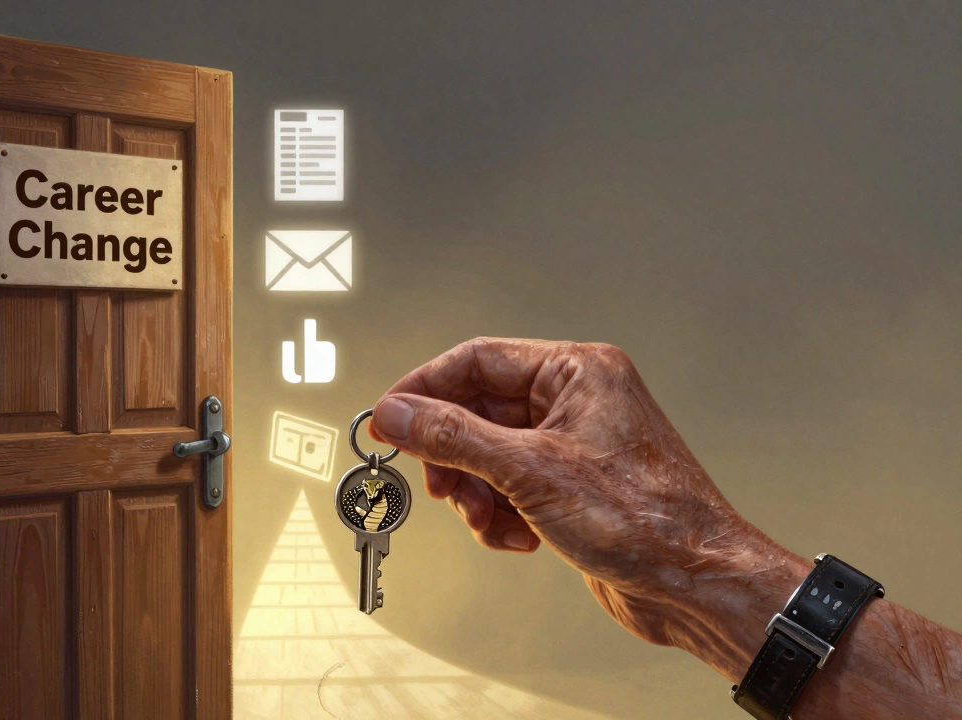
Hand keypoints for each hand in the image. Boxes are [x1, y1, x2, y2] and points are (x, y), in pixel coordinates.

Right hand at [369, 337, 772, 646]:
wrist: (694, 584)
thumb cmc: (647, 520)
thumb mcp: (530, 471)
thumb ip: (454, 437)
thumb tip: (400, 414)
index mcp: (576, 371)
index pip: (476, 360)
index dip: (425, 390)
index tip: (389, 419)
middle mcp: (575, 401)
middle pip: (478, 411)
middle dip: (455, 456)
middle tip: (441, 484)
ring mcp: (573, 446)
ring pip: (489, 455)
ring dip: (478, 493)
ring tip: (488, 518)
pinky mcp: (571, 488)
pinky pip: (510, 488)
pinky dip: (501, 515)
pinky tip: (519, 536)